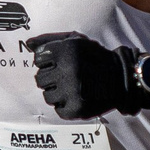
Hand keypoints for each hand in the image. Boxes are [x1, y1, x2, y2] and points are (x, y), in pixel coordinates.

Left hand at [29, 32, 149, 117]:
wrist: (121, 79)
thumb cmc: (95, 58)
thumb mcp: (76, 41)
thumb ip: (51, 40)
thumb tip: (28, 43)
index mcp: (68, 52)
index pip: (39, 59)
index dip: (49, 61)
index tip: (61, 63)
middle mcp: (69, 72)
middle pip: (40, 79)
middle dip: (51, 77)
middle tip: (67, 77)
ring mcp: (72, 93)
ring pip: (47, 96)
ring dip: (56, 93)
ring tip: (71, 88)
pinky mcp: (76, 110)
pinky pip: (58, 110)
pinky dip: (65, 106)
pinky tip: (76, 98)